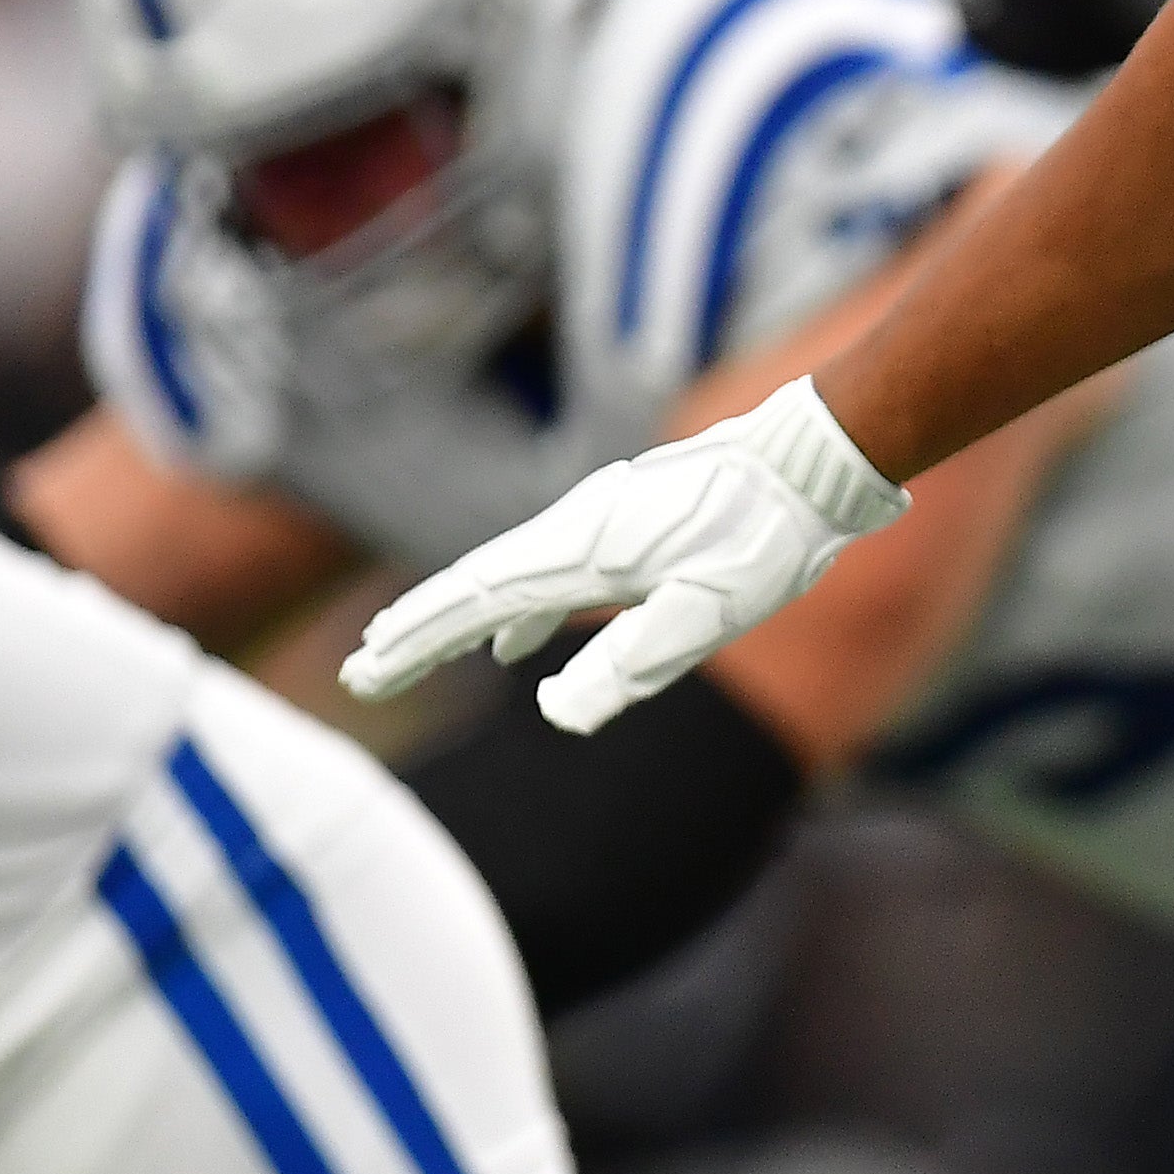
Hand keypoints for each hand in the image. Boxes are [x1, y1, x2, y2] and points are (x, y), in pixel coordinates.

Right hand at [344, 376, 905, 732]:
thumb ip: (631, 663)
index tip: (365, 671)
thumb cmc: (766, 538)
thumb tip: (553, 712)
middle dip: (417, 632)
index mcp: (584, 553)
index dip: (419, 640)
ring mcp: (598, 521)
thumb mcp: (708, 615)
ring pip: (507, 577)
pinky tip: (512, 645)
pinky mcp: (624, 523)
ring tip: (412, 652)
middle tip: (361, 671)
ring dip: (457, 619)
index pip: (477, 603)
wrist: (812, 460)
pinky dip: (514, 610)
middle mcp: (576, 529)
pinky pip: (546, 572)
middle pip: (475, 586)